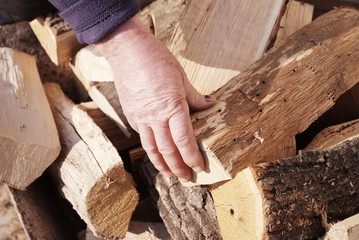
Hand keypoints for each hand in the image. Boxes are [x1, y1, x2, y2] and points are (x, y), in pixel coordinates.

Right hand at [96, 16, 214, 181]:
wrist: (127, 50)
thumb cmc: (156, 60)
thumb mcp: (182, 77)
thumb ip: (196, 97)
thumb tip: (210, 104)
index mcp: (171, 106)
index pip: (184, 140)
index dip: (192, 157)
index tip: (199, 167)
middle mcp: (154, 116)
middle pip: (167, 150)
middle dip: (178, 168)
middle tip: (187, 179)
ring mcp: (140, 117)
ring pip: (151, 149)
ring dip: (162, 164)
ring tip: (171, 174)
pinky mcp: (131, 115)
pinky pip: (143, 137)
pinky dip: (151, 149)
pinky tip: (157, 153)